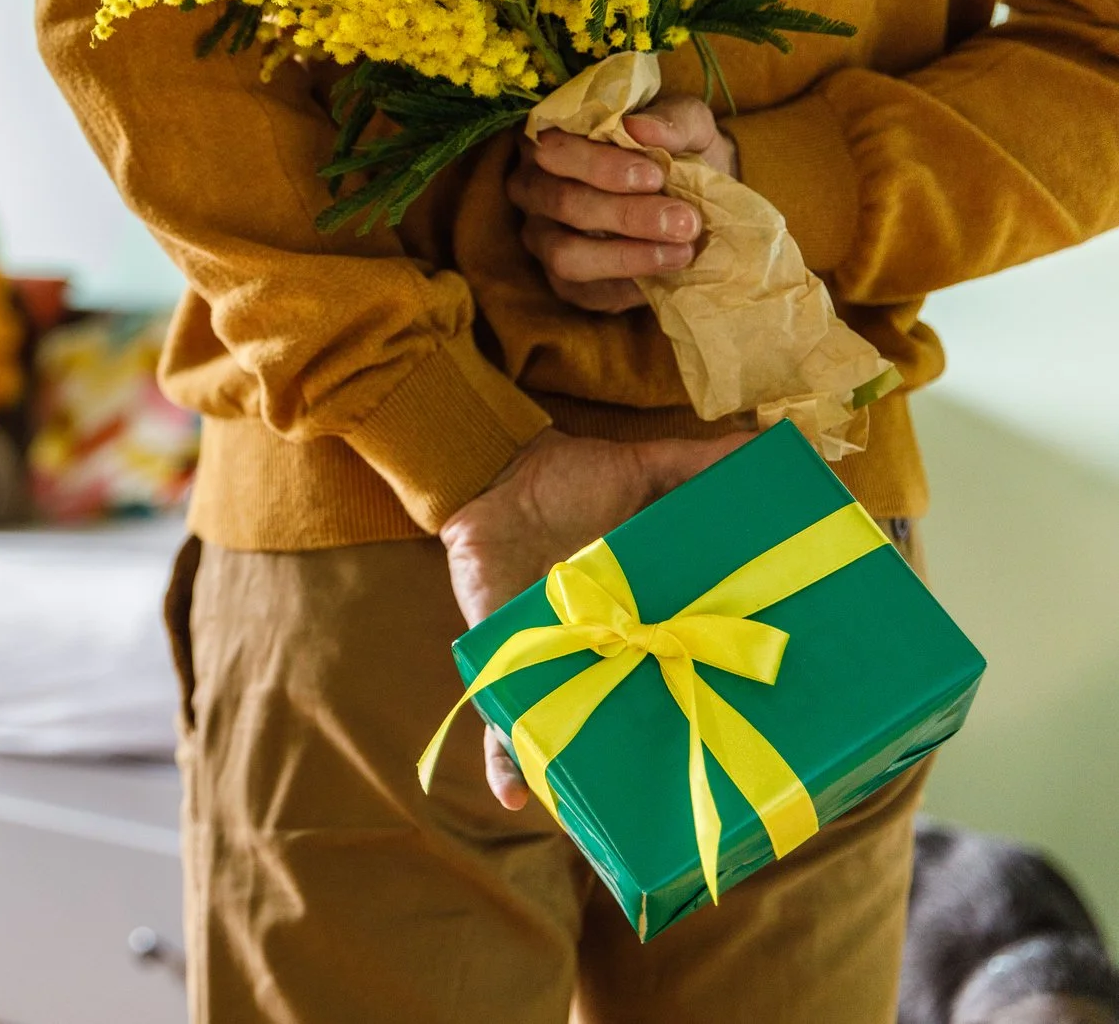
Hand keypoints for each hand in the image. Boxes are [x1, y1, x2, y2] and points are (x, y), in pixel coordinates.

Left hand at [439, 428, 751, 808]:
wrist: (494, 473)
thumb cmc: (573, 476)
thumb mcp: (646, 468)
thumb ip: (703, 463)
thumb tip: (779, 446)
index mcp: (652, 619)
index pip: (692, 673)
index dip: (721, 705)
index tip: (763, 740)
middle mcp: (612, 653)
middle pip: (641, 718)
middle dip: (666, 759)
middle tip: (702, 788)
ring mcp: (561, 664)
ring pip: (579, 737)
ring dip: (591, 778)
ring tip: (614, 826)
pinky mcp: (511, 663)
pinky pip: (504, 724)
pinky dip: (506, 760)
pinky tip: (513, 795)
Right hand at [506, 94, 739, 313]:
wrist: (696, 199)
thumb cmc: (678, 153)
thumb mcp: (688, 127)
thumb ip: (671, 121)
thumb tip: (641, 129)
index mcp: (552, 139)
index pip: (554, 148)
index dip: (600, 164)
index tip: (655, 176)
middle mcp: (533, 187)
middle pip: (561, 201)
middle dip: (625, 214)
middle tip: (683, 221)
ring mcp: (541, 237)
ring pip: (564, 253)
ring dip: (625, 256)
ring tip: (680, 253)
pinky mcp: (561, 280)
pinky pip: (582, 291)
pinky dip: (626, 287)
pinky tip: (665, 277)